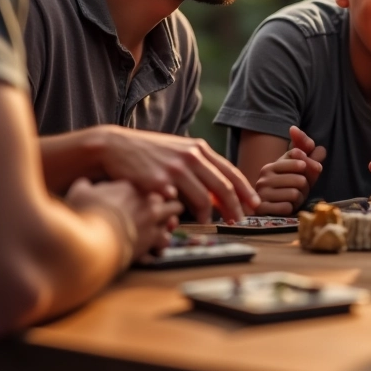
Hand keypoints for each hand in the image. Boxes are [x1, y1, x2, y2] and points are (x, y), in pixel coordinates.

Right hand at [66, 177, 182, 263]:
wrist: (93, 237)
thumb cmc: (85, 214)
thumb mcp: (80, 193)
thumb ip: (85, 186)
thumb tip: (83, 184)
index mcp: (132, 186)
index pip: (149, 184)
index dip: (149, 191)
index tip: (143, 197)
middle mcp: (147, 199)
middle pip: (170, 198)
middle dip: (167, 205)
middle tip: (159, 213)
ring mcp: (153, 219)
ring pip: (173, 219)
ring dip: (167, 225)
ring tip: (159, 231)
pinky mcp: (153, 239)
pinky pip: (165, 240)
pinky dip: (160, 245)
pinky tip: (153, 248)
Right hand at [99, 126, 258, 223]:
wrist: (115, 147)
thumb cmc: (149, 153)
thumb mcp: (179, 152)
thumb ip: (200, 167)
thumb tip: (218, 193)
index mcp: (199, 148)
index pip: (231, 171)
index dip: (245, 190)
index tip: (255, 205)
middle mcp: (191, 156)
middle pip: (223, 187)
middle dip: (235, 207)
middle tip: (238, 220)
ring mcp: (176, 169)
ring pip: (204, 198)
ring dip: (209, 216)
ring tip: (208, 223)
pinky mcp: (159, 182)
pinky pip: (178, 204)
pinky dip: (182, 215)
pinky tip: (181, 219)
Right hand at [255, 126, 325, 214]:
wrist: (273, 212)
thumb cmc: (291, 188)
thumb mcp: (302, 170)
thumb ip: (311, 155)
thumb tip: (318, 146)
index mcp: (272, 165)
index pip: (297, 156)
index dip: (306, 166)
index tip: (303, 170)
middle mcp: (265, 176)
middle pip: (300, 179)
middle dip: (304, 187)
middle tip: (298, 191)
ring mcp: (262, 192)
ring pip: (294, 194)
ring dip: (298, 199)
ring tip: (292, 200)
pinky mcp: (262, 208)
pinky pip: (287, 207)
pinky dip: (290, 209)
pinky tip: (286, 208)